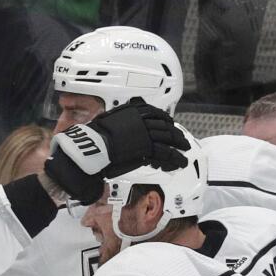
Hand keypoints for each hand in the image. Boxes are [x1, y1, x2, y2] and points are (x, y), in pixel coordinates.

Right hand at [45, 99, 189, 202]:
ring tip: (183, 157)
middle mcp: (143, 121)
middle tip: (182, 142)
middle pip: (165, 127)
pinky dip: (172, 159)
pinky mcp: (147, 148)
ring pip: (168, 140)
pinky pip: (164, 153)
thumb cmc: (94, 137)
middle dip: (175, 136)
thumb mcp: (106, 122)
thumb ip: (117, 121)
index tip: (170, 125)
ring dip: (178, 148)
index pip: (155, 113)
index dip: (165, 121)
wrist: (92, 147)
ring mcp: (146, 134)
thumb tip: (116, 122)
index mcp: (133, 111)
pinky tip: (176, 164)